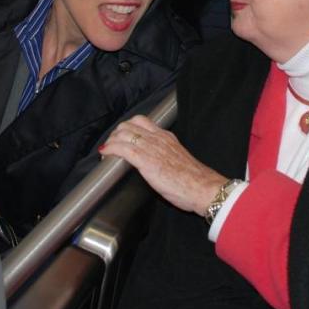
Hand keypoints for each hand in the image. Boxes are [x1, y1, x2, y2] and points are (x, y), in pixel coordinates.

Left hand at [100, 116, 225, 216]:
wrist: (202, 187)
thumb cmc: (192, 179)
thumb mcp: (177, 159)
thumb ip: (164, 155)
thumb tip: (154, 162)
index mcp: (166, 136)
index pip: (141, 121)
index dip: (127, 127)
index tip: (121, 137)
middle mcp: (158, 138)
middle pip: (129, 124)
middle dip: (116, 133)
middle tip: (112, 145)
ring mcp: (151, 147)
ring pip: (123, 133)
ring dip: (111, 141)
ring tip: (107, 151)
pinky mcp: (145, 160)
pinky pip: (122, 148)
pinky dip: (111, 149)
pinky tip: (106, 154)